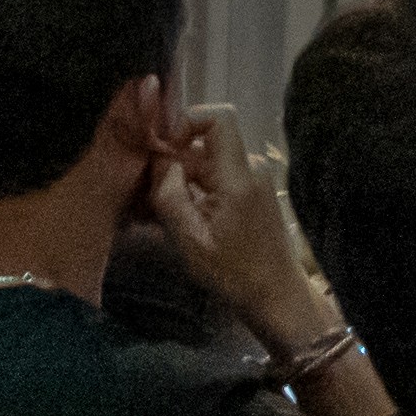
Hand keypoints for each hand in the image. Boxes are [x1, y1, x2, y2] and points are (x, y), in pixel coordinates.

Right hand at [149, 103, 334, 336]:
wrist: (275, 297)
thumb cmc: (233, 272)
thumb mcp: (190, 239)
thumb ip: (169, 195)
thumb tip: (159, 160)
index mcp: (238, 176)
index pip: (219, 119)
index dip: (187, 120)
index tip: (160, 145)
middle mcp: (249, 171)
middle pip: (204, 146)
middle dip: (170, 160)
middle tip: (141, 187)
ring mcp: (251, 184)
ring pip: (205, 166)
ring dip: (177, 180)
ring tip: (148, 207)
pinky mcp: (248, 198)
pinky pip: (214, 182)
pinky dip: (191, 193)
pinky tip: (169, 216)